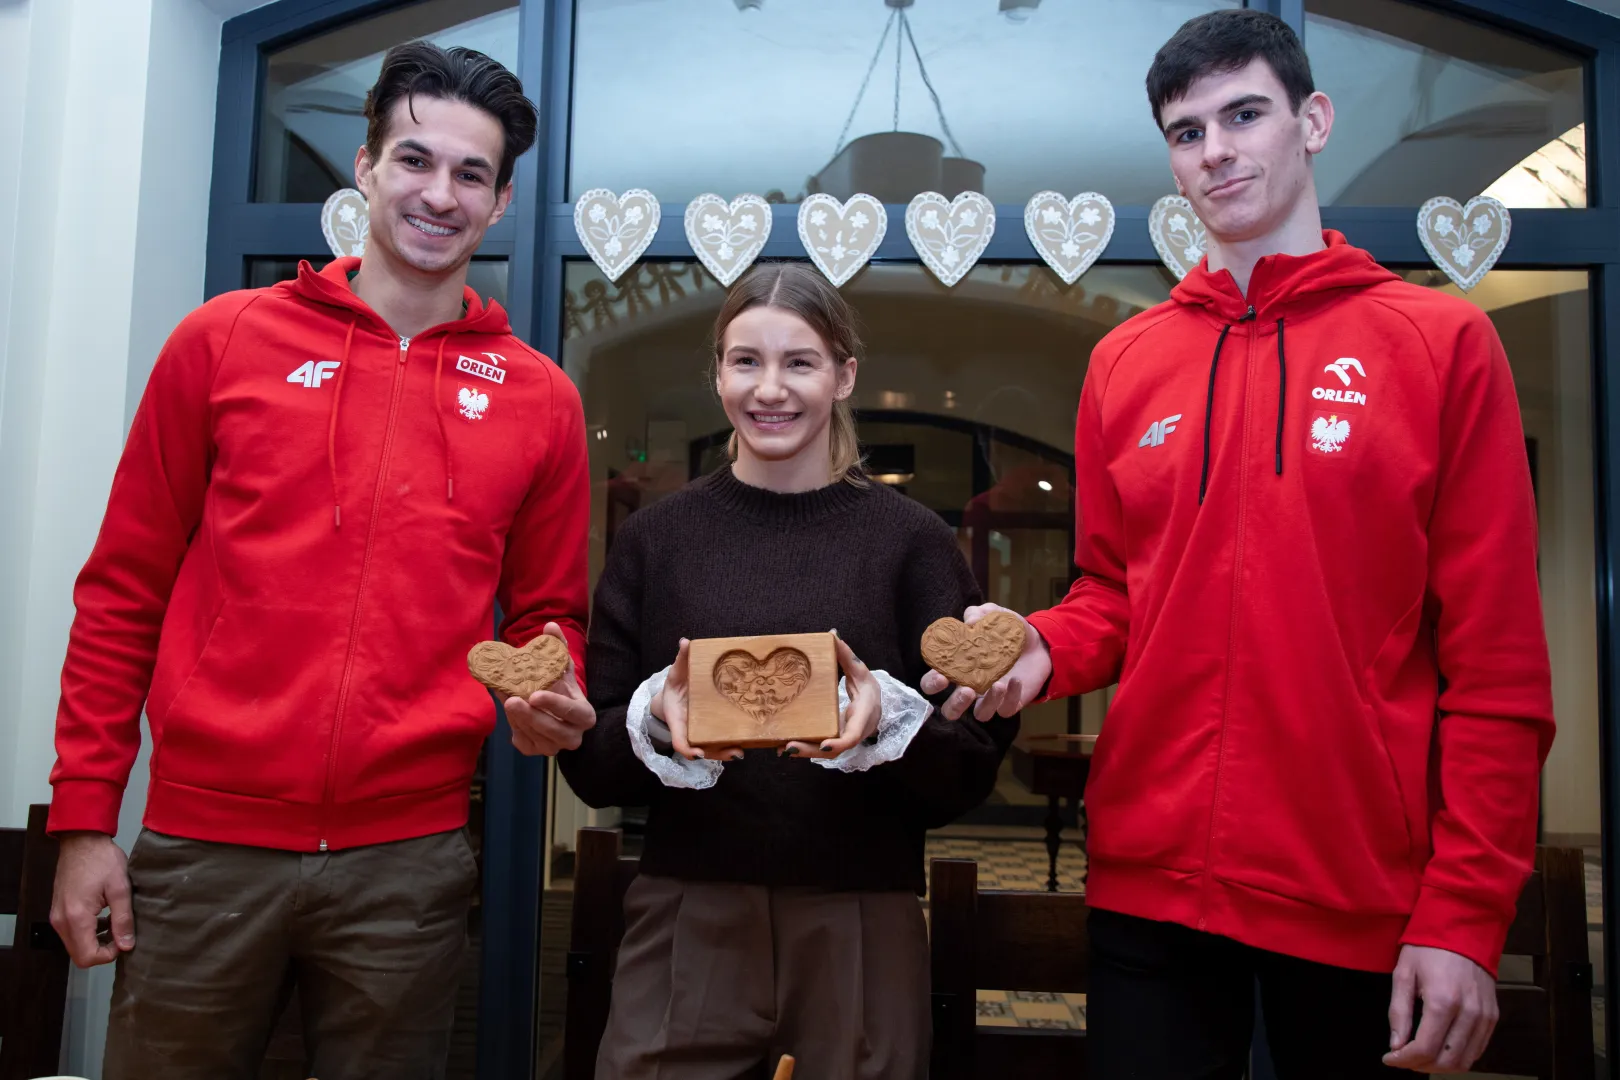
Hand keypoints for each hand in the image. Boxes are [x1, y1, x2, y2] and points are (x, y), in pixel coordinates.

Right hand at [49, 832, 132, 967]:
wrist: (82, 841)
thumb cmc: (102, 860)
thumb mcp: (120, 888)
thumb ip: (123, 919)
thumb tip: (127, 946)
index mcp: (76, 918)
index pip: (87, 957)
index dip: (108, 955)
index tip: (124, 940)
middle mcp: (61, 921)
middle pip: (79, 955)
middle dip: (102, 951)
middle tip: (121, 934)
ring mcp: (57, 917)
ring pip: (75, 945)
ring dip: (95, 942)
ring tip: (115, 924)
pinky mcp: (58, 911)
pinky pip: (72, 933)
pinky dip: (88, 933)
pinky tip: (104, 918)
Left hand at [505, 623, 595, 755]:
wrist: (554, 712)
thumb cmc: (561, 688)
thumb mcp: (561, 668)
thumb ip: (557, 647)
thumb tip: (550, 626)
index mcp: (584, 715)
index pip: (573, 712)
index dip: (555, 705)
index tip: (534, 694)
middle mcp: (573, 736)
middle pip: (554, 731)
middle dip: (531, 717)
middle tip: (512, 700)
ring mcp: (555, 747)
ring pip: (536, 738)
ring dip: (519, 720)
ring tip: (508, 700)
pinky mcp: (536, 751)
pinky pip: (524, 742)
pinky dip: (515, 727)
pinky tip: (512, 712)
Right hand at [652, 638, 742, 761]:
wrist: (676, 693)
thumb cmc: (676, 685)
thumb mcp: (676, 672)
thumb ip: (681, 659)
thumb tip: (685, 642)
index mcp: (678, 718)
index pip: (679, 739)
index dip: (687, 748)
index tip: (698, 753)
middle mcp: (689, 729)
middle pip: (701, 749)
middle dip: (716, 752)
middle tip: (734, 752)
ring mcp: (699, 731)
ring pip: (711, 749)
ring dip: (725, 752)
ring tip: (740, 752)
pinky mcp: (710, 729)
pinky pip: (718, 742)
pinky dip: (728, 746)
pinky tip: (744, 745)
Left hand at [787, 635, 879, 757]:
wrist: (875, 704)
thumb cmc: (868, 688)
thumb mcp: (861, 670)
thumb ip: (846, 655)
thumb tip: (833, 635)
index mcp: (864, 715)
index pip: (853, 735)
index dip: (839, 742)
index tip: (823, 745)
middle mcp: (854, 731)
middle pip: (834, 750)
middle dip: (811, 750)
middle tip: (789, 747)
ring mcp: (843, 738)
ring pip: (825, 753)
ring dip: (804, 752)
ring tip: (780, 747)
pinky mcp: (834, 738)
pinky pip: (820, 747)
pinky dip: (804, 747)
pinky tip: (783, 746)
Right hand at [920, 604, 1051, 721]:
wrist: (1038, 643)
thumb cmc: (1006, 632)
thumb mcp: (992, 615)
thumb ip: (978, 613)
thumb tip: (970, 621)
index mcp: (958, 668)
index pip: (933, 683)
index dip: (931, 683)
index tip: (941, 676)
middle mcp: (970, 687)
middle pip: (951, 710)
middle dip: (955, 704)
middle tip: (966, 690)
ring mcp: (990, 698)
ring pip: (980, 715)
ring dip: (987, 703)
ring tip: (997, 684)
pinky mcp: (1010, 703)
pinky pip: (1006, 710)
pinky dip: (1010, 697)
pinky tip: (1016, 680)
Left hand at [1384, 945, 1497, 1072]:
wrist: (1463, 928)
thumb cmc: (1428, 948)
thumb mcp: (1403, 974)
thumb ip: (1399, 1012)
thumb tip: (1395, 1045)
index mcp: (1443, 1001)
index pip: (1425, 1048)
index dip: (1403, 1059)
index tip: (1389, 1058)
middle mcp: (1468, 1013)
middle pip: (1446, 1060)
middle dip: (1420, 1065)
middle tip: (1402, 1057)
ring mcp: (1484, 1016)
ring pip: (1464, 1060)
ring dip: (1439, 1065)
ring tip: (1419, 1056)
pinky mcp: (1493, 1016)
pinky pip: (1478, 1049)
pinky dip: (1458, 1056)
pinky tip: (1440, 1048)